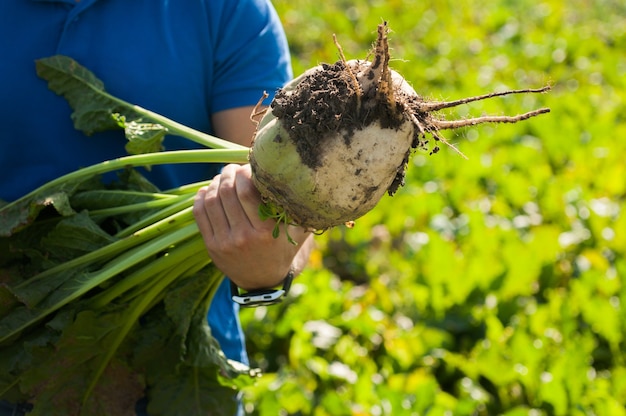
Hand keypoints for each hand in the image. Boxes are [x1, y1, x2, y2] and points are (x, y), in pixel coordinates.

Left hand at [193, 164, 311, 290]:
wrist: (263, 281)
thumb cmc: (283, 249)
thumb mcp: (297, 231)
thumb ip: (297, 208)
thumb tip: (297, 175)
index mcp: (267, 231)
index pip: (247, 192)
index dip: (244, 173)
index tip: (248, 167)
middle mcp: (244, 237)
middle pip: (227, 193)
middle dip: (228, 174)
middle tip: (232, 168)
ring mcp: (225, 243)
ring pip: (212, 201)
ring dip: (215, 183)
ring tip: (222, 178)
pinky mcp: (212, 246)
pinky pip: (199, 214)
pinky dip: (201, 197)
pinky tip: (208, 190)